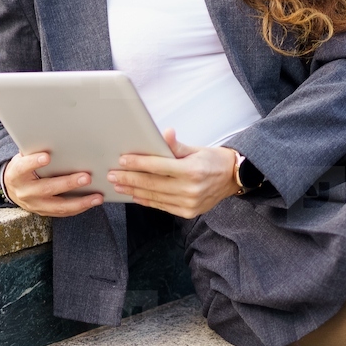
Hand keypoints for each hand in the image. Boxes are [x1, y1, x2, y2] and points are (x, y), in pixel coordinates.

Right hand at [2, 152, 103, 216]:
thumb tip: (54, 137)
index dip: (33, 162)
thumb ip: (34, 150)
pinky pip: (63, 212)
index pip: (23, 167)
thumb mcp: (23, 157)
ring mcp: (35, 204)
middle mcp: (25, 191)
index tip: (46, 156)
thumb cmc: (23, 167)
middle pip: (47, 188)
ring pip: (59, 206)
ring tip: (97, 197)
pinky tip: (93, 202)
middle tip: (86, 177)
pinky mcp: (44, 212)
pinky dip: (80, 207)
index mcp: (17, 174)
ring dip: (80, 202)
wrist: (13, 188)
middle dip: (68, 183)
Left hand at [107, 129, 238, 218]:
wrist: (233, 178)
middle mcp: (190, 189)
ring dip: (134, 191)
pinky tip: (135, 195)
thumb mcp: (197, 149)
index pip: (158, 166)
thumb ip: (176, 145)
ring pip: (155, 197)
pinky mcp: (188, 212)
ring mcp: (189, 203)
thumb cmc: (214, 160)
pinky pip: (162, 206)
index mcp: (192, 170)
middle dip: (129, 179)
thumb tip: (164, 133)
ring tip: (118, 185)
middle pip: (152, 183)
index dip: (138, 163)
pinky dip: (147, 201)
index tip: (122, 161)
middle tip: (112, 175)